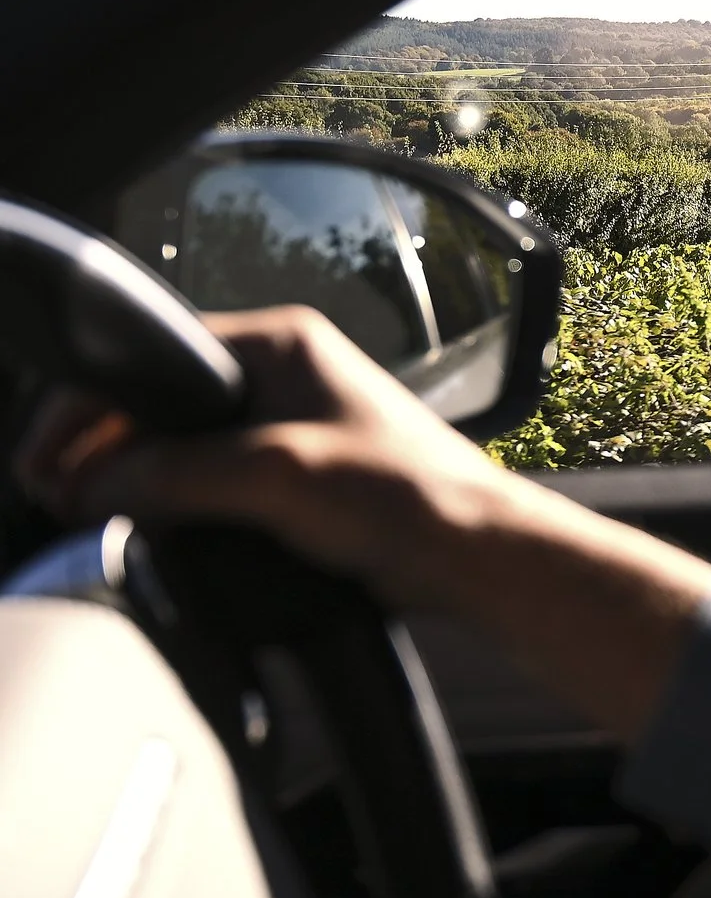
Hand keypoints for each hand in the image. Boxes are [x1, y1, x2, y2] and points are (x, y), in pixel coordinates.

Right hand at [20, 305, 520, 609]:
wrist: (475, 553)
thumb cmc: (410, 497)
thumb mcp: (278, 476)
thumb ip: (181, 472)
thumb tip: (97, 483)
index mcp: (282, 344)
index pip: (156, 355)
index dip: (90, 408)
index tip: (48, 459)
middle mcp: (281, 374)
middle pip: (158, 400)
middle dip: (100, 446)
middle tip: (56, 497)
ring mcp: (286, 424)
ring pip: (179, 444)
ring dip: (132, 477)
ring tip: (87, 515)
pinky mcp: (292, 475)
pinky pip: (207, 479)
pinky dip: (169, 501)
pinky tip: (144, 529)